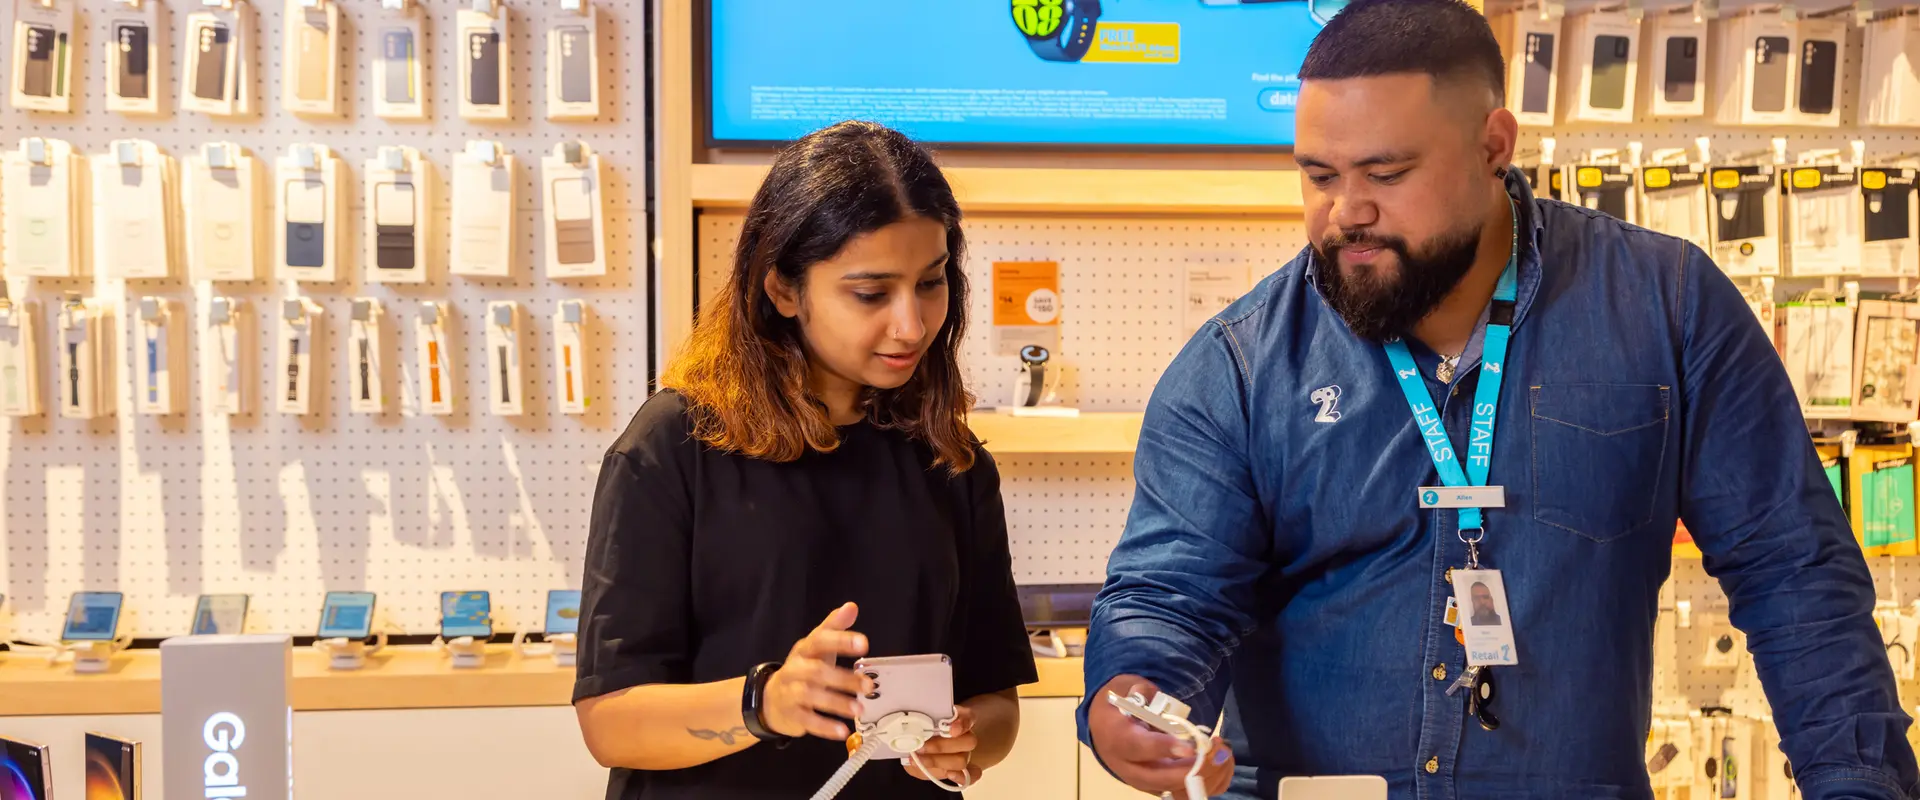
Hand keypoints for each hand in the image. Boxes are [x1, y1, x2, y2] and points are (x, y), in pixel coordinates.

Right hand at [762, 602, 874, 740]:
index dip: (841, 641)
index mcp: (804, 650)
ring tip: (859, 708)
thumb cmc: (802, 670)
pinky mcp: (791, 714)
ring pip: (812, 696)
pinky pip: (807, 720)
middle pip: (817, 671)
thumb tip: (851, 606)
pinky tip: (842, 730)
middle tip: (868, 685)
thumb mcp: (816, 648)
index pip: (820, 641)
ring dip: (837, 703)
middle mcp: (795, 669)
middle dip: (844, 678)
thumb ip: (834, 628)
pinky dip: (824, 726)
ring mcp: (790, 692)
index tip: (864, 644)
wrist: (769, 699)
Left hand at [904, 704, 982, 784]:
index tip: (952, 729)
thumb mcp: (921, 719)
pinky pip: (972, 775)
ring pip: (961, 760)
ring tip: (917, 760)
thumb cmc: (924, 727)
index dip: (962, 724)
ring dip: (937, 762)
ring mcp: (966, 753)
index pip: (969, 718)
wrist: (926, 741)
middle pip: (967, 742)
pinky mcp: (963, 769)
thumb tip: (913, 733)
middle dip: (940, 746)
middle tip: (920, 747)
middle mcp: (967, 736)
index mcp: (961, 717)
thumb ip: (921, 721)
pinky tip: (949, 775)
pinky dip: (961, 777)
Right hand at [1087, 676, 1234, 796]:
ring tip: (1224, 751)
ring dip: (1210, 776)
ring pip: (1182, 793)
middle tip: (1218, 749)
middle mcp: (1131, 769)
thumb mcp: (1123, 690)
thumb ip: (1141, 692)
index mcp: (1118, 740)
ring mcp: (1148, 784)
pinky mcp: (1164, 790)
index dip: (1165, 748)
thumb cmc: (1119, 709)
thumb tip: (1156, 699)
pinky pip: (1192, 795)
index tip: (1190, 746)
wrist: (1106, 733)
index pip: (1140, 748)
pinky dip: (1214, 782)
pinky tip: (1223, 761)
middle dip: (1198, 768)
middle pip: (1165, 779)